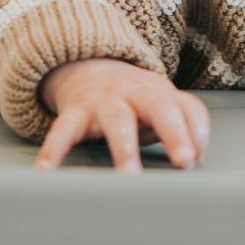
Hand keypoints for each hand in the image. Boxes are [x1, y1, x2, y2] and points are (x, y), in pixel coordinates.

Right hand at [35, 58, 208, 172]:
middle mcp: (136, 94)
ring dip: (125, 148)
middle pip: (160, 108)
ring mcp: (105, 100)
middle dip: (174, 133)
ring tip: (129, 177)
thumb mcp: (164, 107)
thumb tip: (196, 158)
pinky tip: (47, 170)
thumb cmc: (135, 101)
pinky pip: (64, 130)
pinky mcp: (75, 111)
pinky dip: (54, 149)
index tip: (196, 159)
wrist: (87, 67)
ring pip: (117, 121)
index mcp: (162, 94)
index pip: (188, 108)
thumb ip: (187, 128)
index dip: (197, 132)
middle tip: (184, 160)